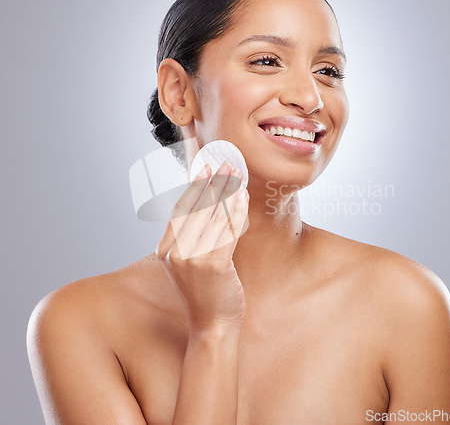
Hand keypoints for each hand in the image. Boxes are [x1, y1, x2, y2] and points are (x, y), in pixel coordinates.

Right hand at [155, 161, 248, 330]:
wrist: (212, 324)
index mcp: (166, 249)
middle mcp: (175, 252)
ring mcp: (192, 259)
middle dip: (213, 182)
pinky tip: (243, 198)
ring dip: (227, 192)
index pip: (180, 208)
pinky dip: (236, 211)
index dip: (194, 186)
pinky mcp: (213, 266)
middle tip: (225, 164)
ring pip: (213, 216)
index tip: (205, 168)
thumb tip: (212, 203)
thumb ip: (195, 235)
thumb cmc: (205, 291)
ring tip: (237, 176)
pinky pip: (227, 231)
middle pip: (196, 207)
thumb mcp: (191, 261)